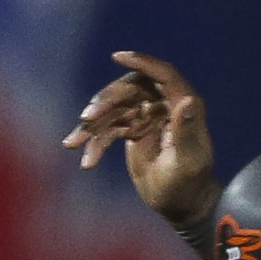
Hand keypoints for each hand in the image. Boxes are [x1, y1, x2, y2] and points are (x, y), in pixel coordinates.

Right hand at [62, 51, 217, 224]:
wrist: (179, 203)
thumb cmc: (188, 184)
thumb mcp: (187, 161)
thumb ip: (185, 131)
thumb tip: (188, 102)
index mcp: (183, 104)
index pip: (163, 75)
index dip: (142, 63)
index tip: (118, 56)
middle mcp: (165, 105)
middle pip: (130, 91)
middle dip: (105, 102)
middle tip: (87, 118)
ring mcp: (146, 117)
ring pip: (113, 110)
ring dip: (92, 125)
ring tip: (72, 143)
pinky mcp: (132, 130)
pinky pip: (108, 130)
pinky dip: (95, 144)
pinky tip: (87, 162)